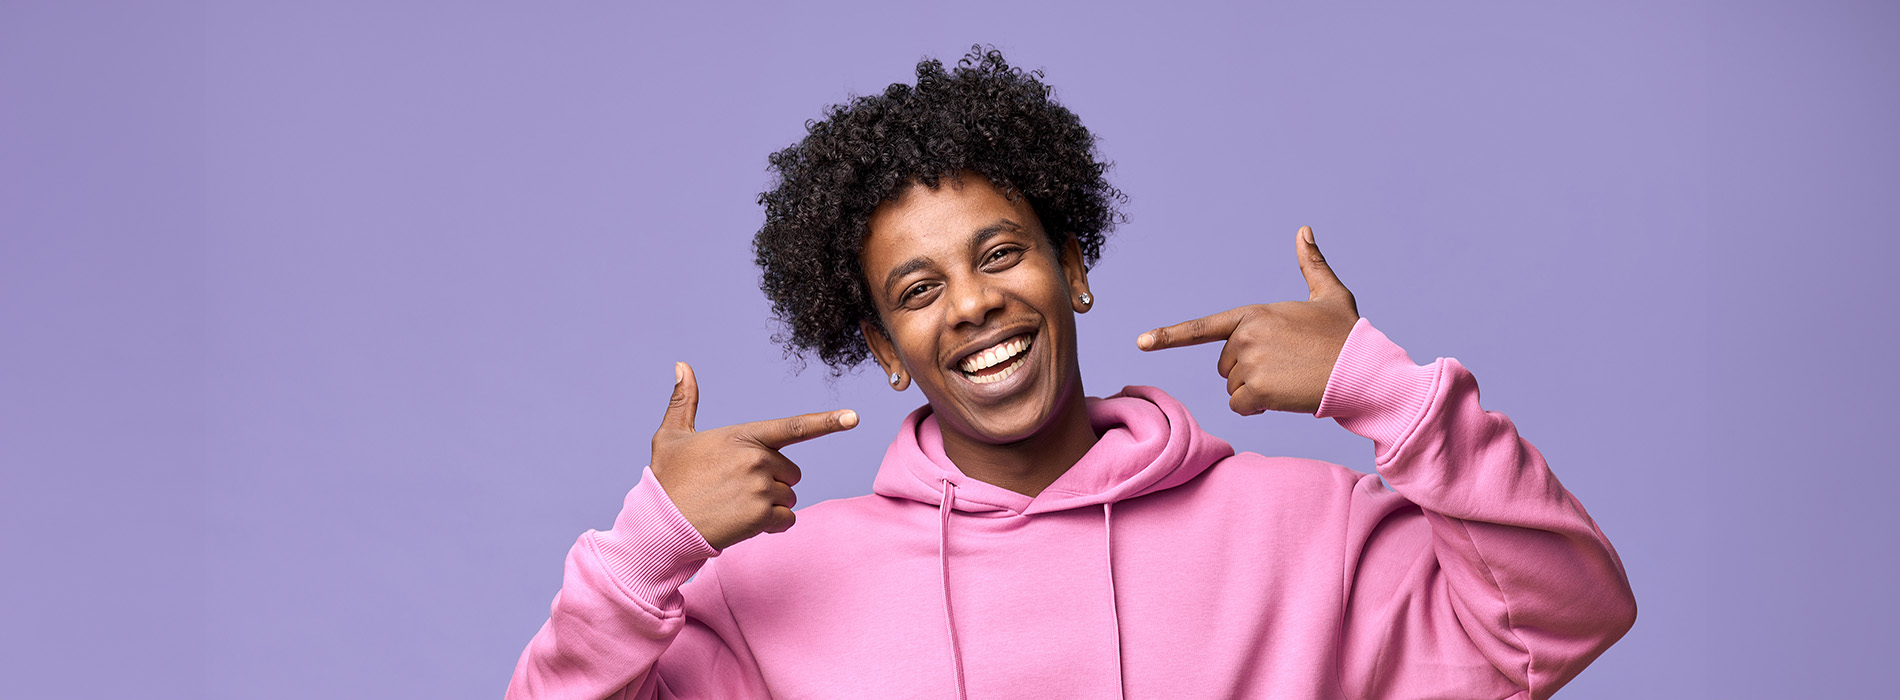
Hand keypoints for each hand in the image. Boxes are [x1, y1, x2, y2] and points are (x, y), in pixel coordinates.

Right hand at [651, 362, 858, 549]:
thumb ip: (684, 400)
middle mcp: (756, 458)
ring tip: (734, 505)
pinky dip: (770, 525)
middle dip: (771, 481)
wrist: (661, 524)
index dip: (827, 422)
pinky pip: (786, 520)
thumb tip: (682, 365)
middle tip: (734, 488)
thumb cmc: (668, 480)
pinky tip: (742, 523)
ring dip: (769, 504)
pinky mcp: (762, 516)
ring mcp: (761, 487)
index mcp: (742, 435)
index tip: (853, 417)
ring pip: (789, 496)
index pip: (793, 427)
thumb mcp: (671, 436)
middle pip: (790, 471)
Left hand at [1137, 226, 1359, 415]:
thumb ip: (1311, 264)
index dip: (1169, 336)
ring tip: (1291, 379)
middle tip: (1287, 366)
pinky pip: (1241, 406)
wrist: (1363, 370)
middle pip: (1225, 366)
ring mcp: (1249, 363)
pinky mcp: (1257, 390)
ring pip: (1234, 388)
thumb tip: (1304, 230)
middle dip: (1249, 372)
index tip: (1141, 343)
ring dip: (1257, 391)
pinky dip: (1258, 408)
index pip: (1203, 328)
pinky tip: (1285, 397)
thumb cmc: (1347, 335)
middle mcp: (1246, 336)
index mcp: (1254, 314)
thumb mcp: (1330, 295)